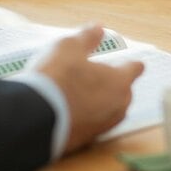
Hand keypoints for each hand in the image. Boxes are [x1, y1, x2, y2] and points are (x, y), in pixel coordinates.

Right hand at [35, 26, 143, 153]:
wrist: (35, 119)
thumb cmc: (56, 78)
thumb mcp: (68, 47)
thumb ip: (87, 37)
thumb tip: (99, 28)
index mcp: (120, 81)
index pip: (135, 69)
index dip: (129, 63)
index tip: (126, 62)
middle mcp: (118, 106)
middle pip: (123, 91)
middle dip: (112, 83)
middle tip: (94, 76)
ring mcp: (103, 126)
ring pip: (109, 109)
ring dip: (100, 102)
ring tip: (80, 93)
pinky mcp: (86, 141)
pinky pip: (92, 124)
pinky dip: (86, 117)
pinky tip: (69, 111)